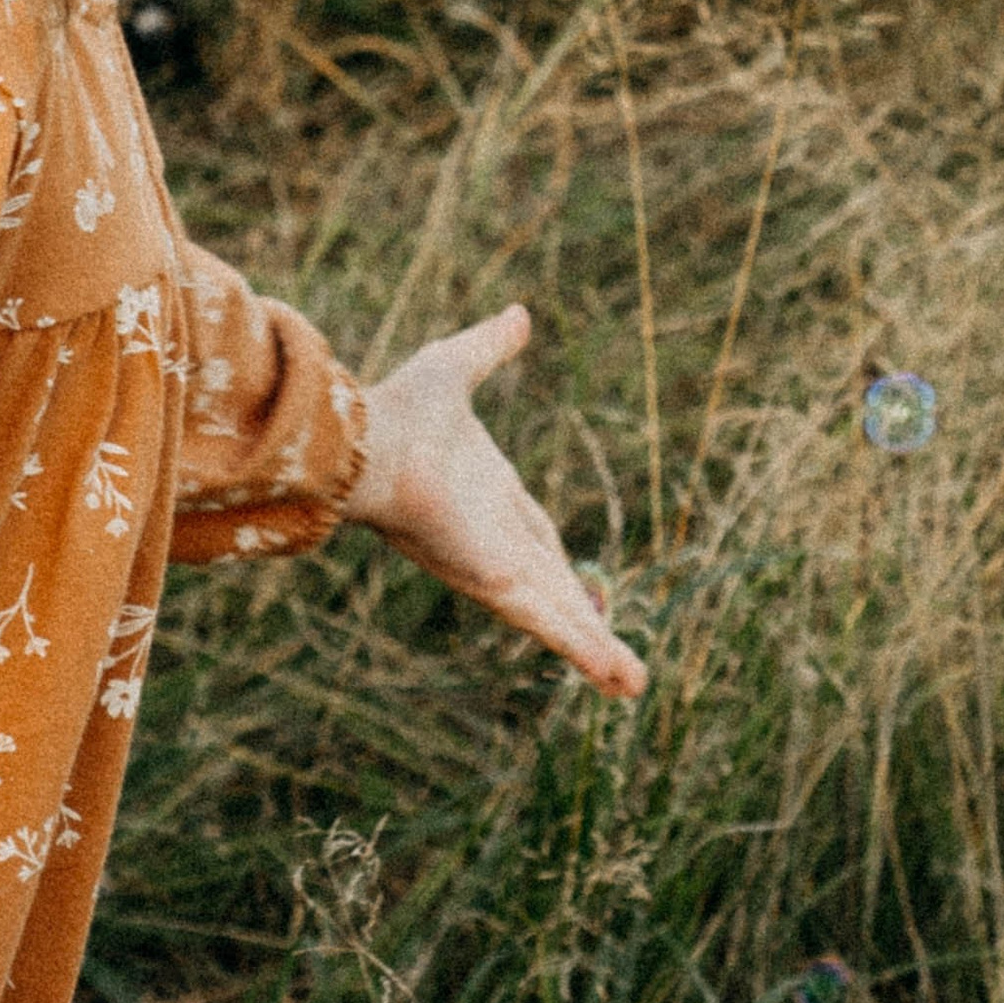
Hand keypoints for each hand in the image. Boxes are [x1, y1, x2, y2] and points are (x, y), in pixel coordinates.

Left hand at [348, 304, 646, 701]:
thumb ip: (490, 346)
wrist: (368, 445)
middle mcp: (493, 539)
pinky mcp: (498, 585)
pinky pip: (554, 625)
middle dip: (587, 620)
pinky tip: (622, 679)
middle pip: (554, 588)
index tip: (587, 587)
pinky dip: (589, 652)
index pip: (534, 536)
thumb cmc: (401, 409)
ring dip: (598, 652)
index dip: (560, 562)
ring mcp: (496, 567)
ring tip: (635, 687)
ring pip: (560, 617)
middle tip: (617, 656)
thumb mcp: (457, 367)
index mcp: (487, 494)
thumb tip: (519, 315)